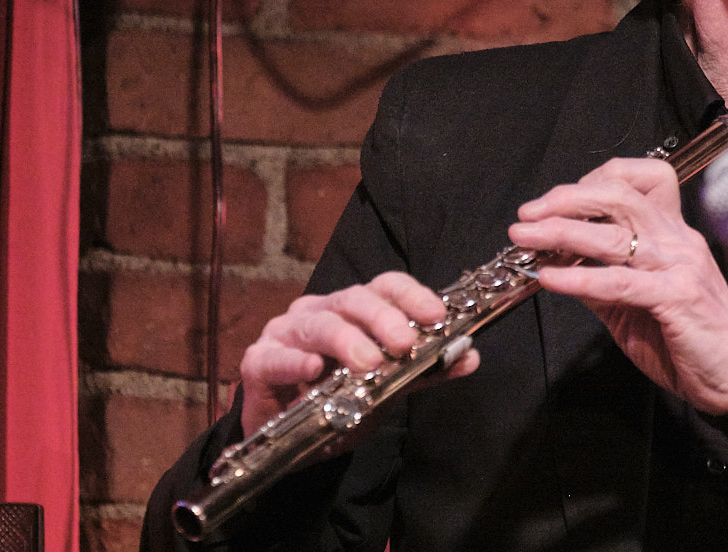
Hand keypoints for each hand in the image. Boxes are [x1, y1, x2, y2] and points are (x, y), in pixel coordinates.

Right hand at [237, 272, 479, 434]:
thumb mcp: (386, 388)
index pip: (384, 286)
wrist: (287, 441)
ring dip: (347, 341)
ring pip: (319, 324)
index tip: (436, 315)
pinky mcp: (258, 361)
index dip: (411, 295)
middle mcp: (319, 310)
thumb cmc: (336, 403)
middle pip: (354, 300)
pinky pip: (276, 358)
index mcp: (353, 309)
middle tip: (405, 344)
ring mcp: (286, 332)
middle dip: (383, 318)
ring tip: (369, 364)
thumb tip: (470, 356)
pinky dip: (296, 362)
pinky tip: (314, 371)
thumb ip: (424, 371)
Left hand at [509, 157, 727, 414]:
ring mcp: (680, 266)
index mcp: (672, 234)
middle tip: (528, 214)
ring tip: (526, 239)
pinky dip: (580, 279)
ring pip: (615, 235)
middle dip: (566, 199)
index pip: (636, 182)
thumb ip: (600, 281)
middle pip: (619, 196)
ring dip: (561, 232)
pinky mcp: (678, 298)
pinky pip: (620, 282)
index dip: (589, 184)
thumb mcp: (634, 304)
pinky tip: (551, 280)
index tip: (552, 203)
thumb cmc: (687, 341)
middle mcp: (678, 241)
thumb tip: (556, 264)